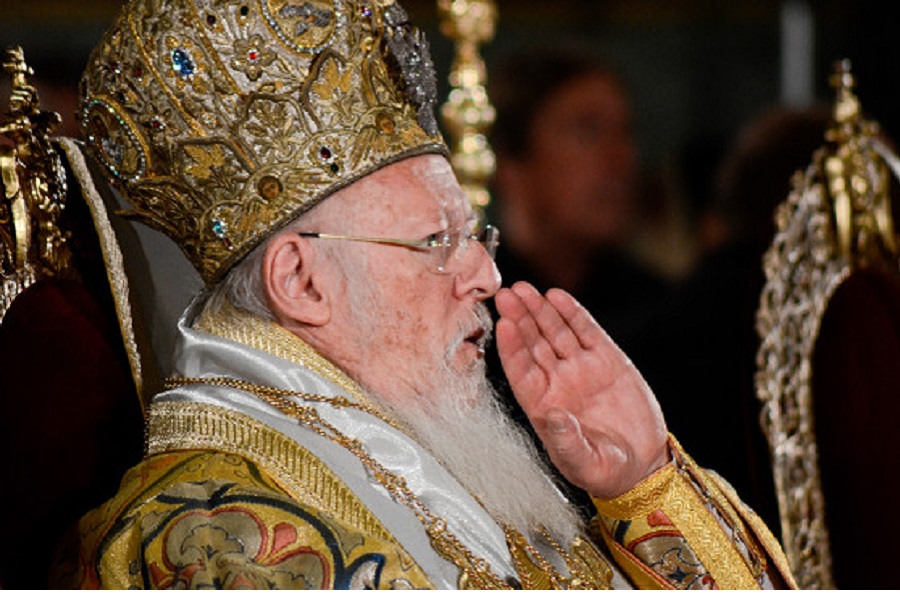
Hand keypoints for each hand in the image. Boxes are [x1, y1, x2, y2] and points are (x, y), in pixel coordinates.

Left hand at [494, 282, 668, 498]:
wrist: (641, 466)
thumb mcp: (584, 463)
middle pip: (533, 344)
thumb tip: (552, 415)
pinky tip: (558, 297)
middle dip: (519, 318)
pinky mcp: (608, 360)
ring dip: (540, 310)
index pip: (520, 371)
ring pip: (555, 333)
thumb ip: (566, 441)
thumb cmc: (604, 471)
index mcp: (543, 406)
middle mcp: (557, 383)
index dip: (511, 348)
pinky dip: (573, 314)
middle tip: (507, 294)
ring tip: (526, 289)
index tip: (503, 325)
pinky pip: (586, 332)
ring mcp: (581, 369)